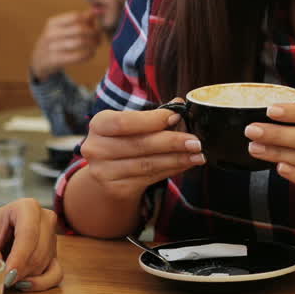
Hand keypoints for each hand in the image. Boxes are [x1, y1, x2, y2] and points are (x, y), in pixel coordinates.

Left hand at [0, 198, 61, 290]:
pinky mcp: (55, 253)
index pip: (28, 234)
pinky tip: (24, 284)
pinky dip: (41, 283)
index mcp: (28, 207)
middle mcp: (45, 219)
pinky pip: (56, 274)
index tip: (6, 276)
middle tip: (3, 280)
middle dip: (20, 270)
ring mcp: (53, 236)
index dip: (19, 258)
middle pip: (38, 251)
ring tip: (8, 277)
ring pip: (44, 264)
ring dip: (25, 276)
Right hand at [29, 10, 100, 80]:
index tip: (96, 26)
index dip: (90, 20)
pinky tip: (91, 53)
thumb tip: (97, 11)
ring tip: (96, 45)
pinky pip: (77, 56)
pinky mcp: (55, 61)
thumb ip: (80, 19)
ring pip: (80, 43)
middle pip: (80, 29)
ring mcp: (52, 47)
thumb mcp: (63, 28)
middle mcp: (51, 34)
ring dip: (93, 44)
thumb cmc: (56, 41)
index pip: (75, 16)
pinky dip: (88, 55)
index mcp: (53, 23)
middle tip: (99, 37)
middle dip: (93, 33)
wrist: (39, 61)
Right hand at [80, 104, 202, 200]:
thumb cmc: (123, 143)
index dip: (152, 120)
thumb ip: (151, 116)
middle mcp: (96, 149)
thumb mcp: (130, 126)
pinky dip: (171, 170)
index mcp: (99, 125)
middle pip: (139, 144)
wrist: (106, 177)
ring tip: (197, 155)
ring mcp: (104, 172)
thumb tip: (178, 104)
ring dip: (177, 159)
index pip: (124, 122)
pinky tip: (185, 164)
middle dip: (172, 142)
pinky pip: (150, 178)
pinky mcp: (117, 189)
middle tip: (196, 141)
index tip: (177, 117)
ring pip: (148, 164)